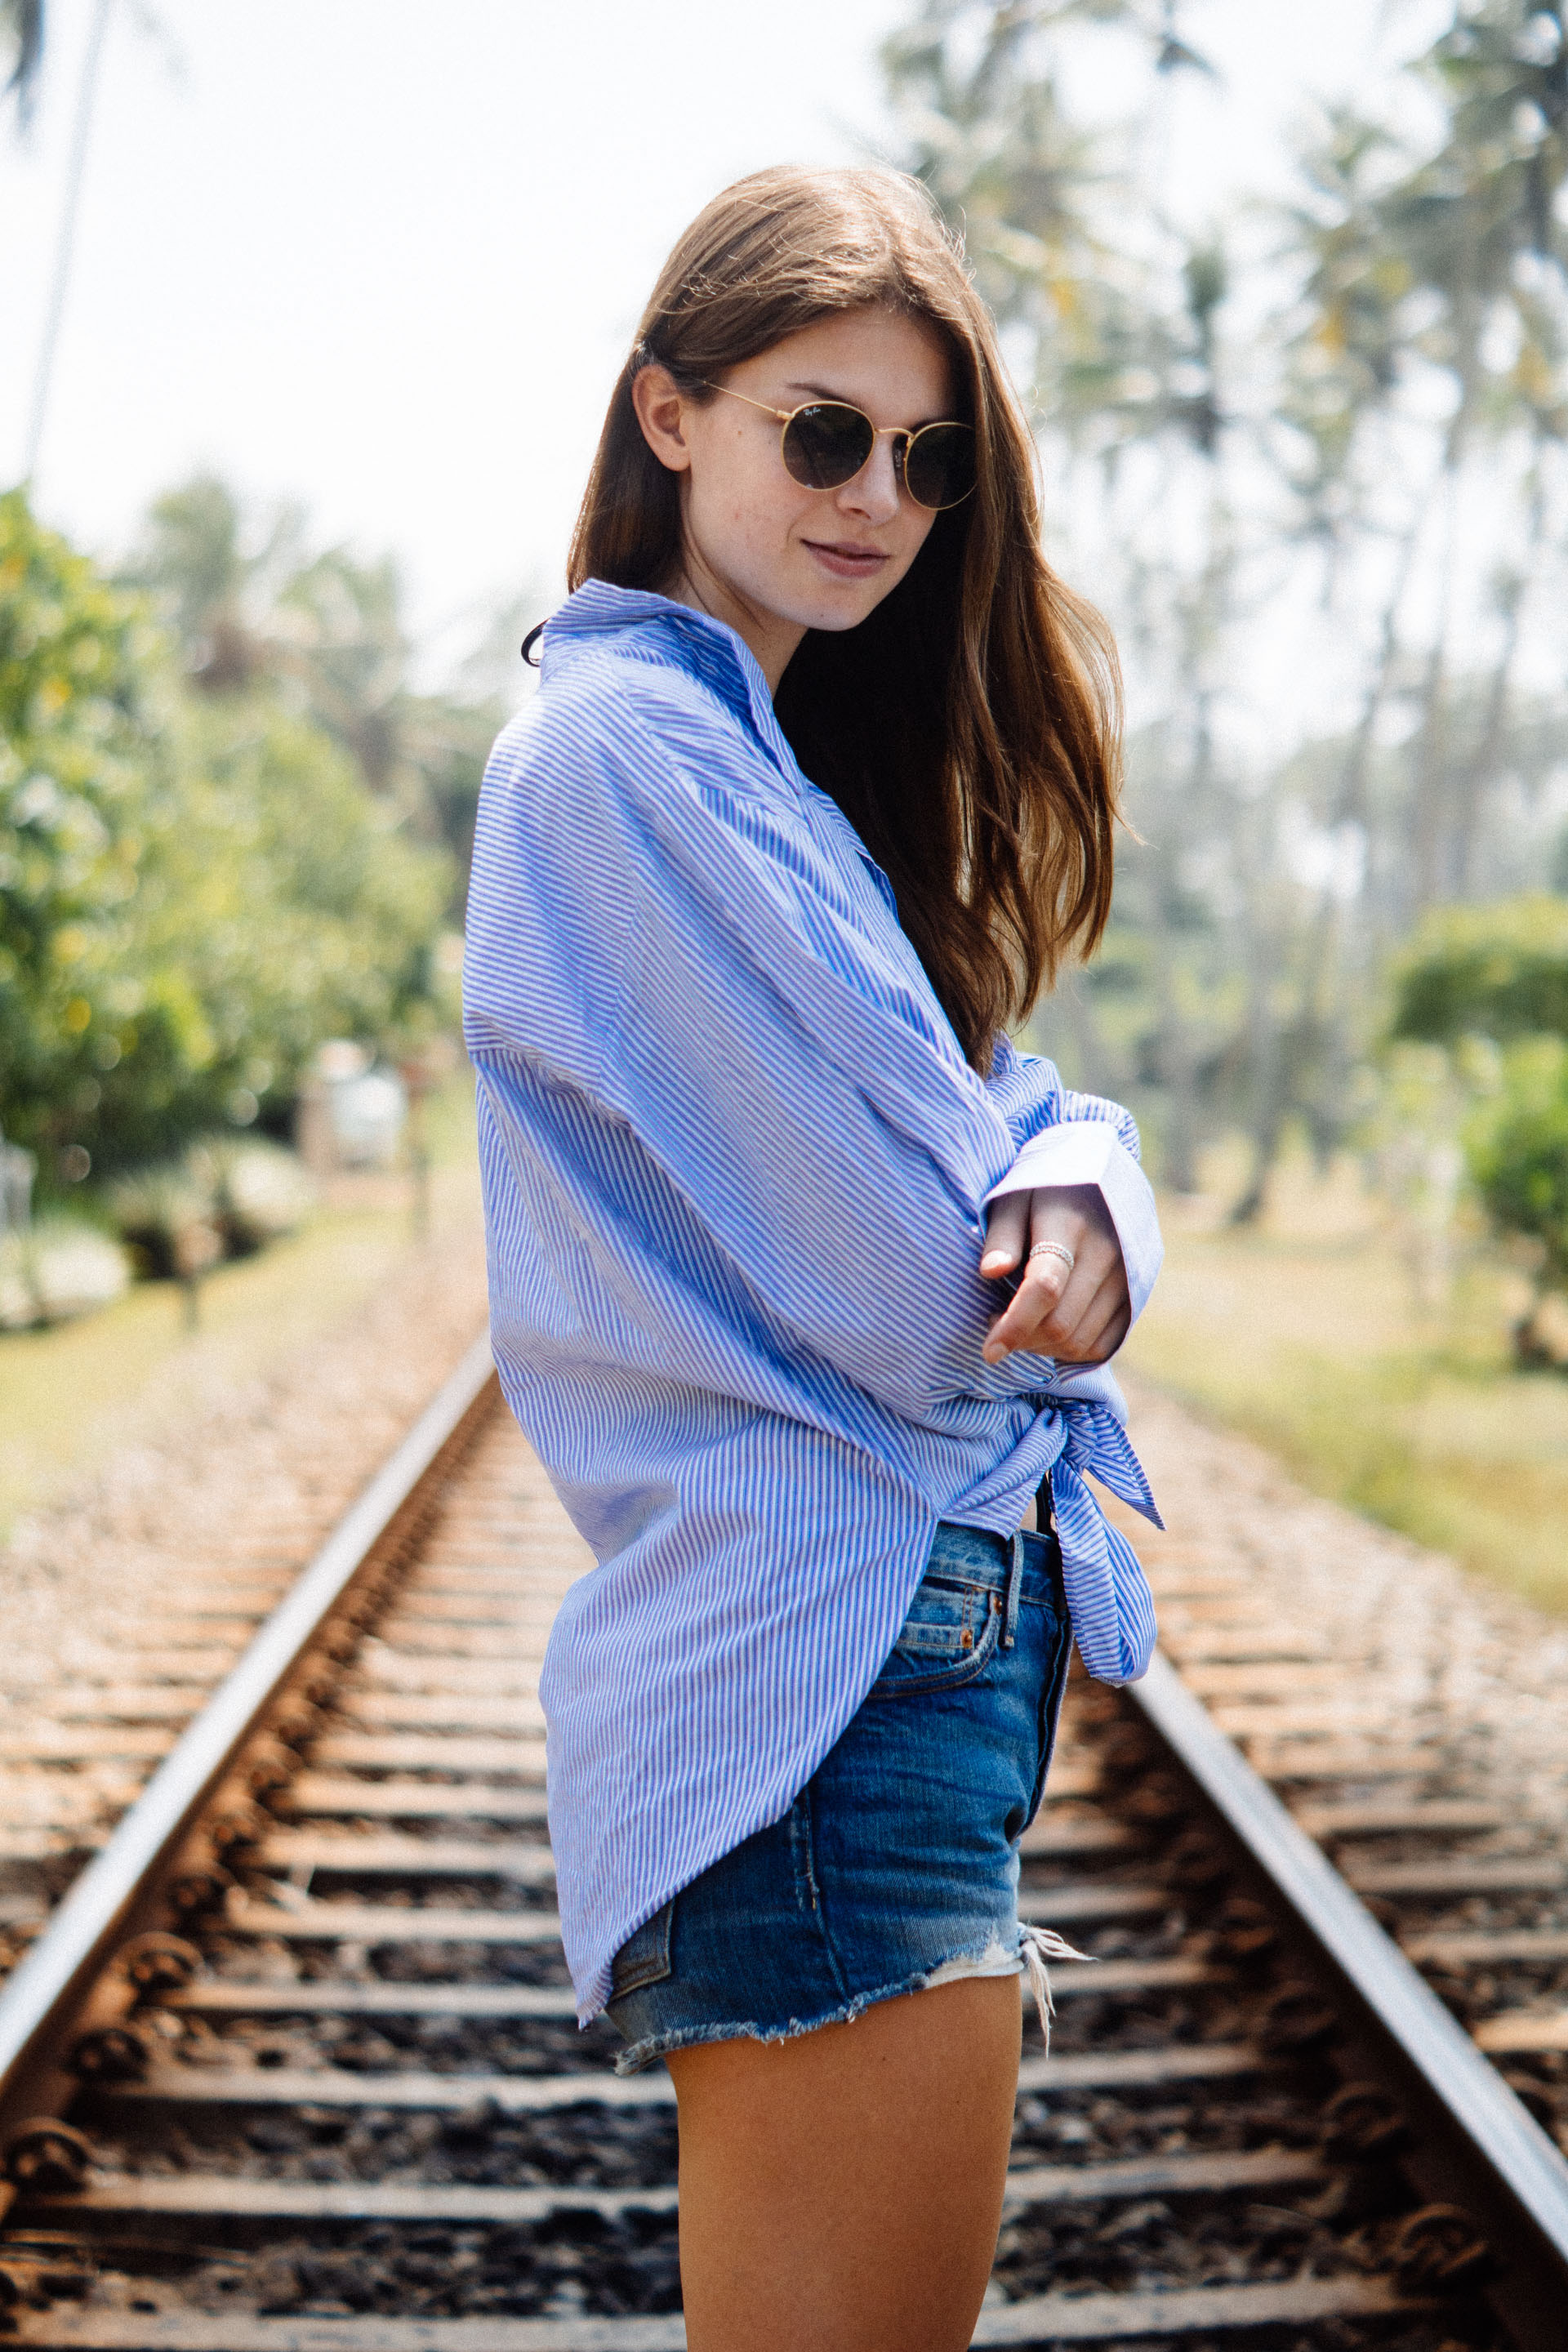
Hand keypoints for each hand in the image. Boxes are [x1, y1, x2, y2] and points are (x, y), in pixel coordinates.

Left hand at [979, 1183, 1130, 1366]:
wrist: (1101, 1179)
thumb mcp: (1013, 1200)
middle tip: (996, 1321)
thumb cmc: (1043, 1191)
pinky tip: (1045, 1331)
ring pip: (1080, 1341)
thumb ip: (1002, 1236)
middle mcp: (1106, 1253)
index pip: (1044, 1286)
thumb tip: (990, 1271)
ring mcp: (1126, 1277)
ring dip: (1041, 1347)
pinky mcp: (1134, 1295)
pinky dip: (1068, 1351)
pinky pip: (1101, 1345)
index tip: (989, 1350)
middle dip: (1021, 1338)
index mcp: (1070, 1224)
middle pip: (1061, 1323)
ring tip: (1019, 1324)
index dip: (1015, 1325)